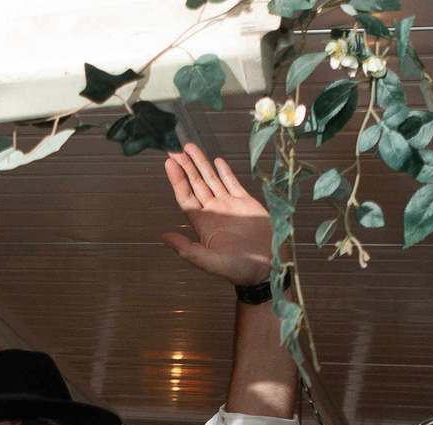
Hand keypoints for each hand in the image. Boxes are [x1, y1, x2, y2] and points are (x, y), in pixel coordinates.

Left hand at [160, 143, 271, 286]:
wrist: (268, 267)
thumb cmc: (238, 269)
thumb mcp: (211, 262)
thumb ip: (188, 250)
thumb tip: (164, 238)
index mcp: (204, 224)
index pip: (186, 197)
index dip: (177, 180)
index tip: (169, 163)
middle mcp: (214, 212)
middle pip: (196, 184)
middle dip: (186, 167)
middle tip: (175, 149)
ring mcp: (230, 206)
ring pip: (212, 180)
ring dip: (201, 164)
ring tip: (190, 148)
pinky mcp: (246, 203)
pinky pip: (232, 183)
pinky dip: (224, 172)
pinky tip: (216, 161)